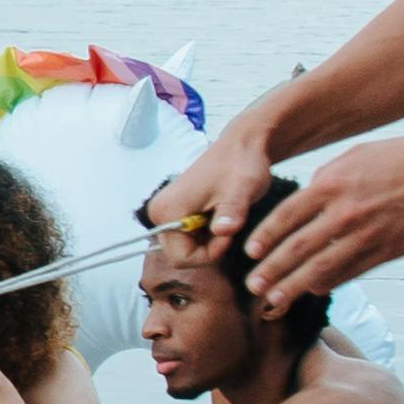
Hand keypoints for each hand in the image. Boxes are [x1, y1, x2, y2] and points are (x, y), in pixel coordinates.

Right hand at [147, 136, 277, 251]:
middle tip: (229, 226)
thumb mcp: (242, 190)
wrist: (243, 145)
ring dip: (210, 242)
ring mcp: (167, 213)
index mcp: (168, 211)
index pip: (181, 258)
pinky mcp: (176, 212)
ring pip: (187, 248)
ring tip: (226, 218)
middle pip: (181, 255)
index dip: (209, 254)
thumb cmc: (242, 164)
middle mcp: (160, 214)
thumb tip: (222, 230)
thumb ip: (232, 212)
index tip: (229, 234)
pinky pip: (190, 238)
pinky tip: (221, 216)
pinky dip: (209, 234)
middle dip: (209, 249)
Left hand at [246, 138, 403, 307]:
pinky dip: (329, 282)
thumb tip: (305, 196)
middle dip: (271, 270)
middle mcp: (345, 211)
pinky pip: (351, 272)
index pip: (287, 215)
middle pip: (298, 247)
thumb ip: (327, 177)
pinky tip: (314, 290)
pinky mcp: (387, 251)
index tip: (249, 252)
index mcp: (333, 183)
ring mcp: (367, 235)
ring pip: (321, 267)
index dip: (265, 237)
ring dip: (294, 286)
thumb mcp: (357, 156)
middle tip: (252, 286)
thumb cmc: (403, 157)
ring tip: (274, 300)